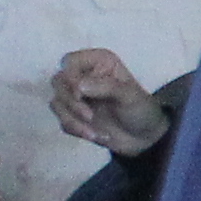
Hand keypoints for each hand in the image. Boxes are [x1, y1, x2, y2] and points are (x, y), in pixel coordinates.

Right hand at [48, 51, 170, 155]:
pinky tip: (96, 135)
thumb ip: (106, 87)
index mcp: (99, 63)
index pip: (70, 61)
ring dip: (73, 120)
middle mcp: (84, 76)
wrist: (144, 139)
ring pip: (56, 102)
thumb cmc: (142, 109)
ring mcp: (76, 96)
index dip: (70, 77)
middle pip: (58, 82)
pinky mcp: (73, 115)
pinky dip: (77, 129)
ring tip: (94, 132)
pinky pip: (62, 120)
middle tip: (89, 116)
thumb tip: (78, 86)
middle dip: (71, 102)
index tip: (80, 94)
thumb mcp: (130, 96)